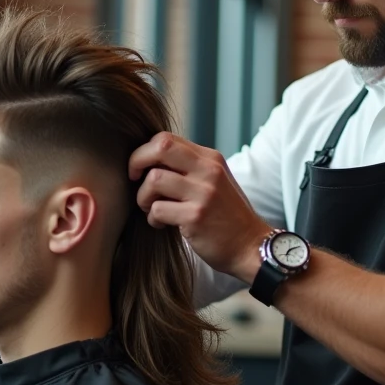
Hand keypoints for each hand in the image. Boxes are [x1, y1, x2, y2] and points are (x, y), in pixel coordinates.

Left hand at [129, 132, 267, 282]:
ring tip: (150, 208)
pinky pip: (157, 209)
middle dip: (137, 162)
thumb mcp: (215, 181)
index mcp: (210, 158)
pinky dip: (153, 218)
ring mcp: (204, 193)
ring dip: (143, 197)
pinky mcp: (195, 217)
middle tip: (134, 180)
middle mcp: (209, 170)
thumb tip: (150, 158)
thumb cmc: (226, 215)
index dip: (145, 151)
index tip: (141, 169)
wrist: (250, 246)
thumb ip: (190, 167)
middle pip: (160, 147)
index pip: (167, 138)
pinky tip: (161, 224)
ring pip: (154, 179)